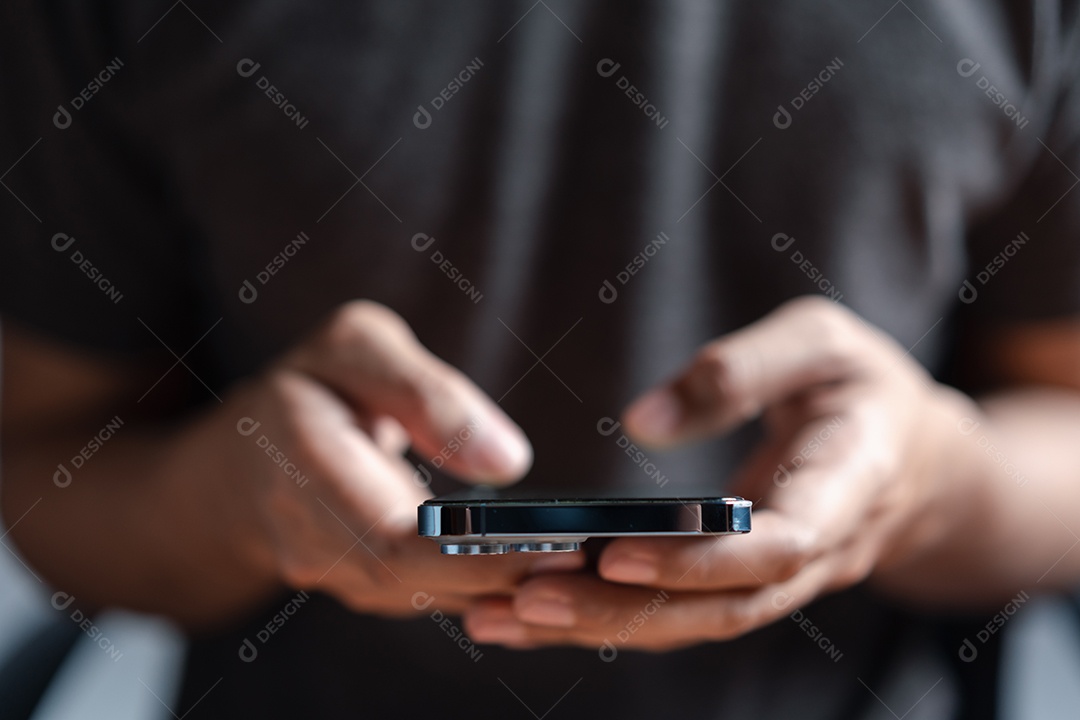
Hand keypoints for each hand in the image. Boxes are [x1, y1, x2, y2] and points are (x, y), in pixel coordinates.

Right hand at [198, 301, 581, 617]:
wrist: (244, 459)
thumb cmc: (311, 383)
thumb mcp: (355, 346)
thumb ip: (425, 392)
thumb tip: (510, 463)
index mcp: (303, 459)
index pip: (393, 533)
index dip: (475, 549)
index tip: (555, 541)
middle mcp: (310, 535)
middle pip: (416, 578)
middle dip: (507, 575)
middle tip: (592, 558)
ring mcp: (333, 572)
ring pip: (427, 596)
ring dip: (506, 589)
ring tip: (586, 565)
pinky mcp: (363, 585)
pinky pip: (428, 594)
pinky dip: (487, 586)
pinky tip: (546, 569)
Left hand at [464, 297, 977, 649]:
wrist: (913, 455)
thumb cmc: (863, 385)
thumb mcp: (821, 341)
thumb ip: (740, 370)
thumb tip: (640, 420)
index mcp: (847, 487)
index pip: (778, 547)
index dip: (699, 560)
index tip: (616, 554)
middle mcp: (815, 554)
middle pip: (718, 608)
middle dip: (622, 611)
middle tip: (527, 599)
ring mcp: (778, 580)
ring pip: (690, 624)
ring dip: (598, 626)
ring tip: (502, 617)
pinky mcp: (741, 583)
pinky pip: (678, 611)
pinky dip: (607, 616)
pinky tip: (533, 613)